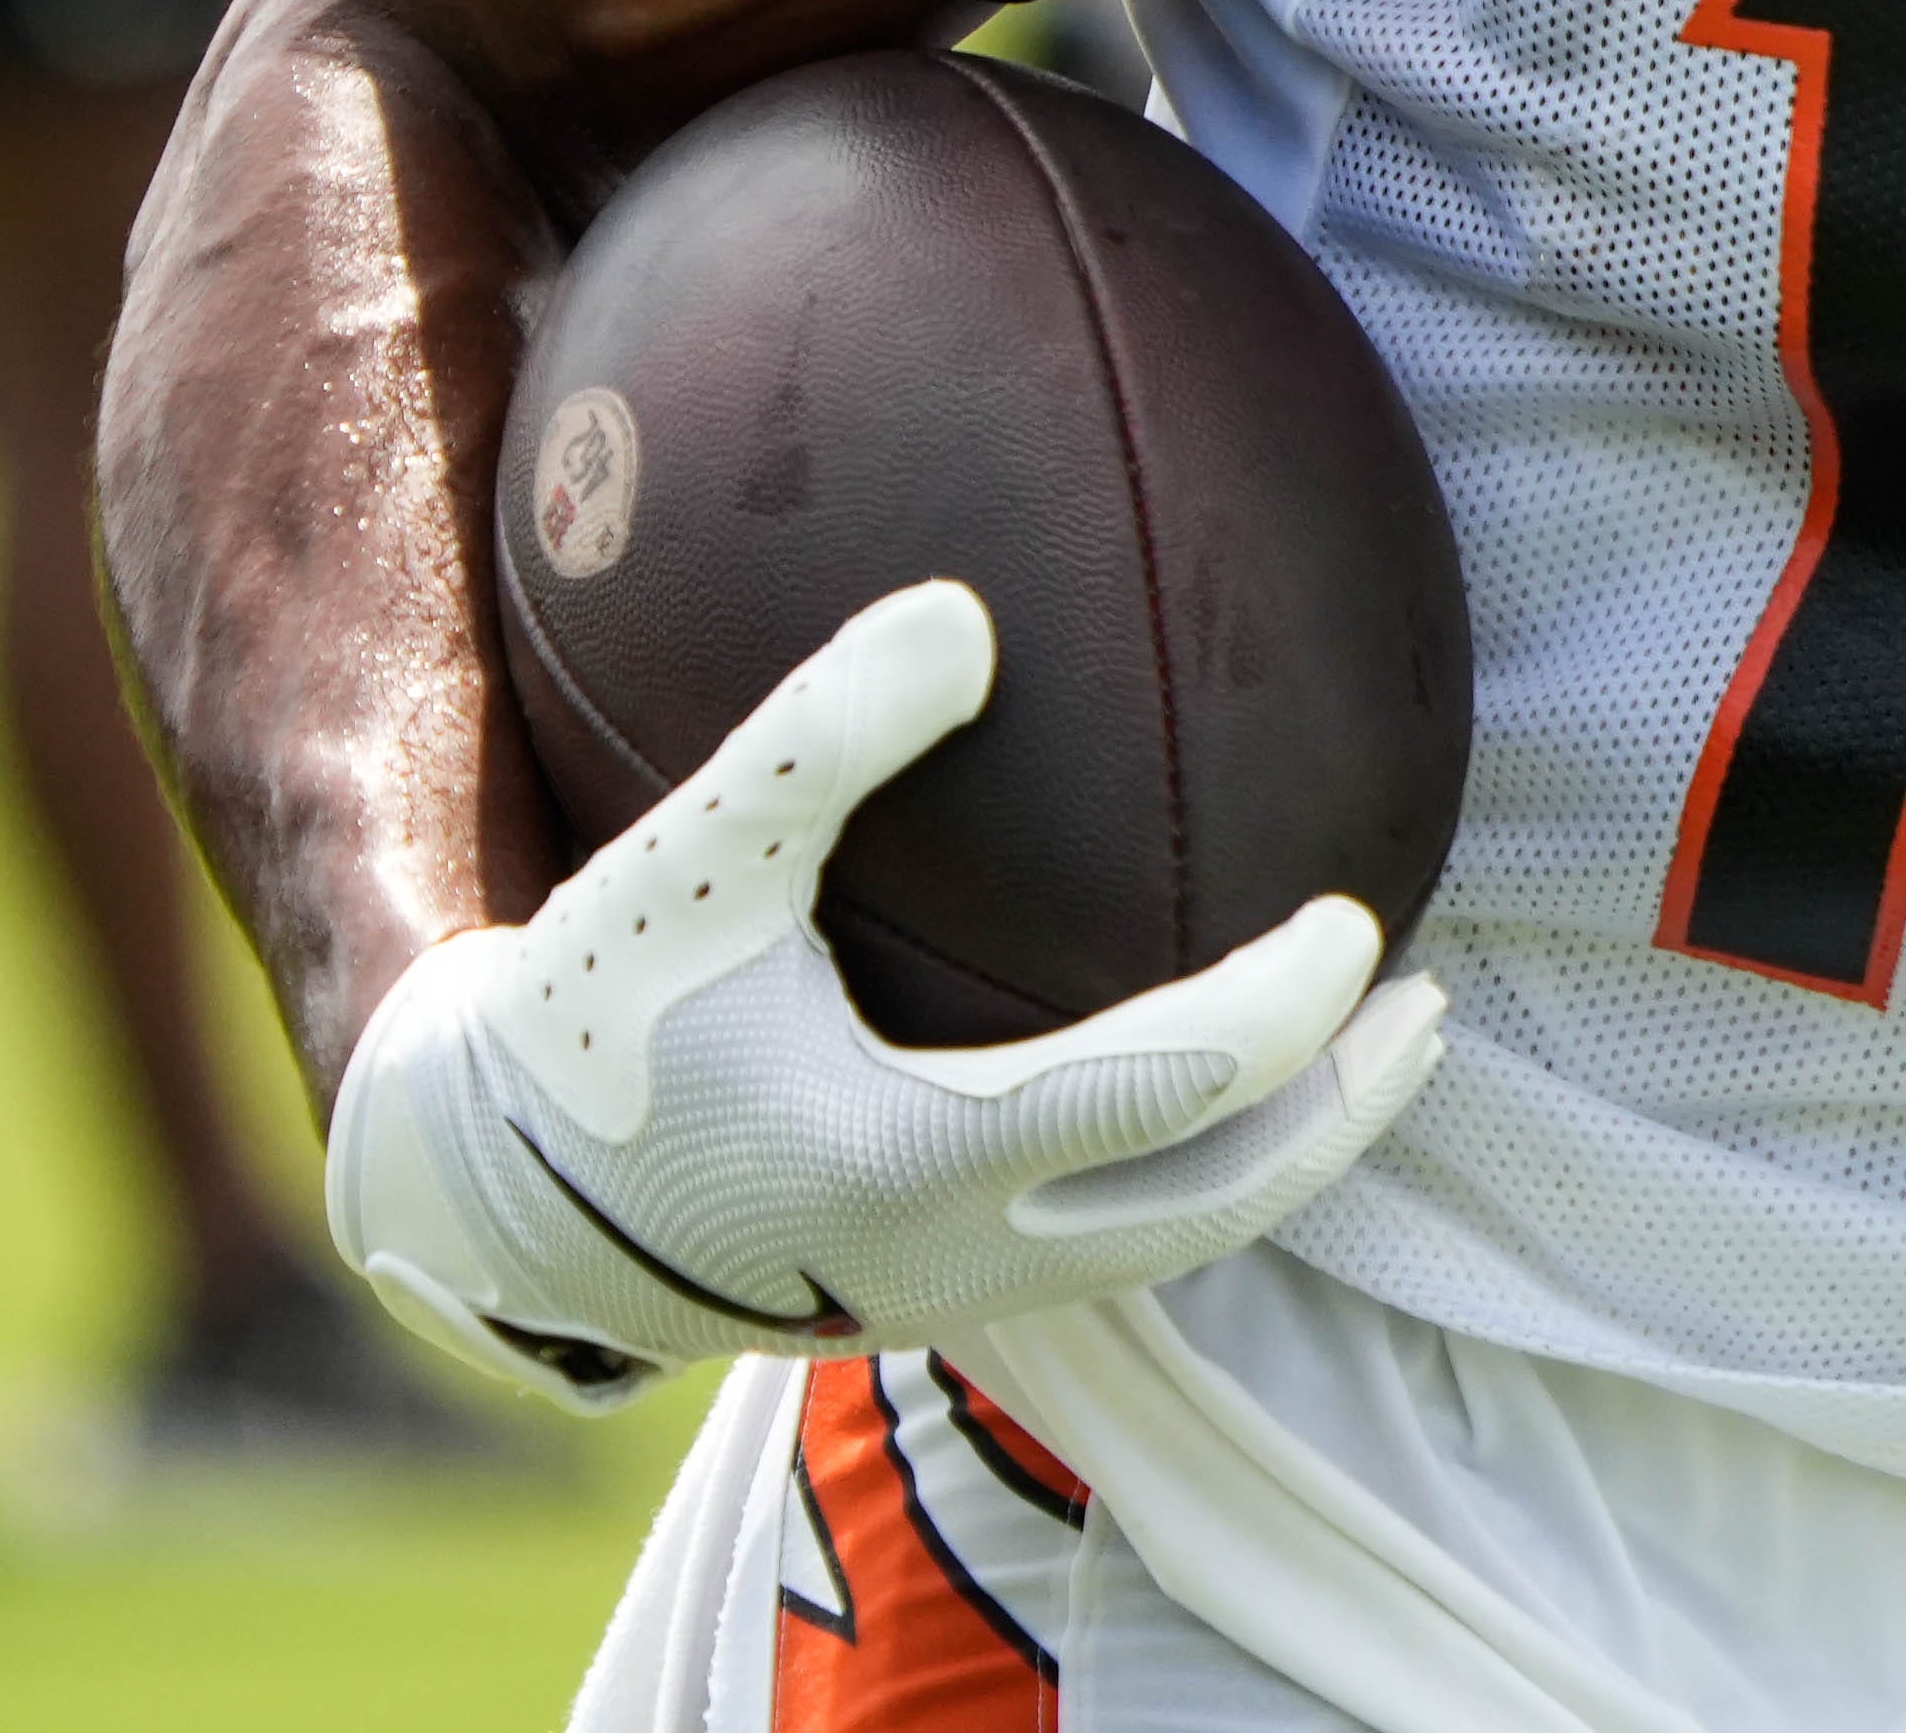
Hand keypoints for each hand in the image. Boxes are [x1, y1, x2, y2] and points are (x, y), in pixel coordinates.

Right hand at [319, 580, 1442, 1409]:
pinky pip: (1101, 1248)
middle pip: (1217, 1211)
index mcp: (913, 1155)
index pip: (1169, 1092)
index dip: (1286, 1015)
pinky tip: (1197, 1087)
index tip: (1363, 917)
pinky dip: (1183, 1173)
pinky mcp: (911, 1297)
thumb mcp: (684, 863)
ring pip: (1169, 1251)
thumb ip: (818, 738)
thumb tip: (967, 608)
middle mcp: (948, 1256)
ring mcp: (936, 1296)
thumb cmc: (582, 1015)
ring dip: (1277, 1160)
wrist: (476, 1194)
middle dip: (1341, 1117)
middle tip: (1428, 1009)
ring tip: (1359, 1062)